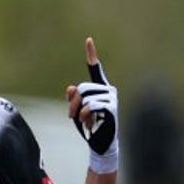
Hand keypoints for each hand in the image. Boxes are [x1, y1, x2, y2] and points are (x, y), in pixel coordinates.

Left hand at [65, 38, 118, 169]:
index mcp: (99, 88)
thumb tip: (71, 87)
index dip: (91, 55)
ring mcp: (111, 98)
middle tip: (72, 116)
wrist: (100, 143)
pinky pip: (91, 106)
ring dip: (79, 112)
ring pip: (85, 98)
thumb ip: (73, 99)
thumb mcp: (76, 111)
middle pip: (82, 88)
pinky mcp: (112, 108)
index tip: (88, 40)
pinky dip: (86, 115)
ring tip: (85, 122)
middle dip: (73, 104)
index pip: (95, 69)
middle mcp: (108, 89)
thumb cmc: (89, 126)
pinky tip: (90, 123)